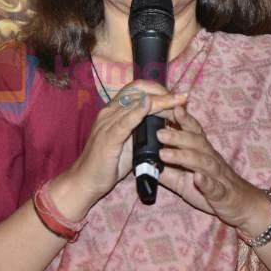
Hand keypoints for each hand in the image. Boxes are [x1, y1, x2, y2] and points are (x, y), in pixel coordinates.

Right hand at [54, 80, 186, 211]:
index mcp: (114, 110)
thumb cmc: (109, 162)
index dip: (158, 89)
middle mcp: (109, 112)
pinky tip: (149, 106)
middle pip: (139, 92)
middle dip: (163, 92)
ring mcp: (107, 123)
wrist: (87, 180)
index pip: (137, 90)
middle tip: (183, 96)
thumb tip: (164, 122)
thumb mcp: (129, 141)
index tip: (177, 96)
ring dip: (159, 101)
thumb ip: (142, 129)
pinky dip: (138, 112)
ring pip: (135, 104)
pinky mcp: (108, 137)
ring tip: (178, 100)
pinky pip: (124, 122)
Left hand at [157, 106, 266, 228]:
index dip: (182, 118)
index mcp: (202, 152)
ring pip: (202, 162)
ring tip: (165, 154)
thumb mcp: (184, 179)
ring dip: (184, 157)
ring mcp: (217, 176)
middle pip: (195, 143)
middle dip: (177, 136)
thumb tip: (144, 162)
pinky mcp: (221, 193)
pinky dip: (206, 182)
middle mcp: (211, 159)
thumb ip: (166, 170)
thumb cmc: (212, 187)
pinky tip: (198, 178)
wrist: (242, 206)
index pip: (192, 131)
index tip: (169, 107)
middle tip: (158, 133)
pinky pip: (214, 187)